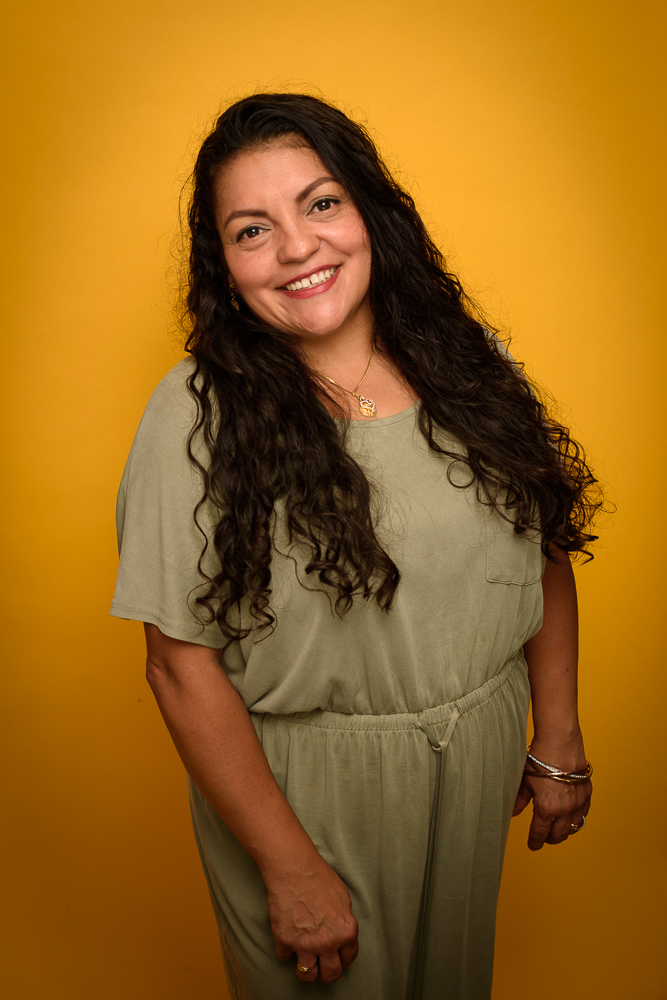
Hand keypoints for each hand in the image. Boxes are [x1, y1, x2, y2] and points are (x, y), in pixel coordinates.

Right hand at [265, 854, 358, 983]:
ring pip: (308, 975)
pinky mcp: (285, 941)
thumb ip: (343, 920)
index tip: (337, 958)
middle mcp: (327, 943)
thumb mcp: (344, 898)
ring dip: (307, 970)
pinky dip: (286, 951)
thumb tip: (341, 932)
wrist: (294, 869)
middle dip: (327, 973)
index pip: (349, 958)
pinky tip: (288, 941)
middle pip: (330, 974)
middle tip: (322, 968)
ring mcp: (305, 944)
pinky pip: (285, 957)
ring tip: (305, 962)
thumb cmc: (319, 877)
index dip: (343, 959)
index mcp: (346, 932)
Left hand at [513, 739, 591, 850]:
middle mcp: (564, 809)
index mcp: (546, 808)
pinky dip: (578, 818)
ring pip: (574, 827)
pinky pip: (584, 813)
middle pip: (559, 834)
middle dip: (550, 839)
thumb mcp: (524, 781)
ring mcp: (578, 802)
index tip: (533, 845)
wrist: (559, 743)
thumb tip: (512, 812)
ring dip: (566, 831)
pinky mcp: (587, 793)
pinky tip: (572, 816)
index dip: (535, 842)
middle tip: (545, 838)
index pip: (540, 833)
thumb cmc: (539, 759)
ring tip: (558, 829)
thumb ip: (519, 800)